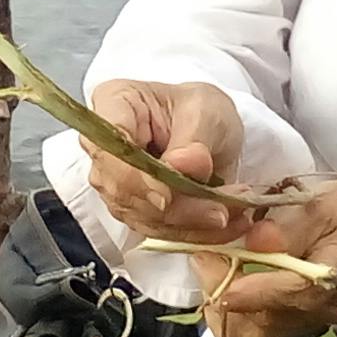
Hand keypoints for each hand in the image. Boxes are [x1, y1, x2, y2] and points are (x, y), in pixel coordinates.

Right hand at [80, 79, 249, 243]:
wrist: (212, 129)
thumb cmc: (201, 109)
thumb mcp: (208, 110)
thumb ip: (195, 137)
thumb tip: (183, 165)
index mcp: (114, 104)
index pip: (108, 148)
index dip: (133, 178)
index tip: (168, 196)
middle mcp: (105, 147)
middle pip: (123, 190)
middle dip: (174, 208)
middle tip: (219, 210)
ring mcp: (116, 181)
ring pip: (142, 216)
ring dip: (189, 224)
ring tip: (230, 213)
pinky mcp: (135, 208)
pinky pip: (159, 231)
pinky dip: (194, 232)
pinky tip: (224, 225)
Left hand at [193, 179, 336, 336]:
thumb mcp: (328, 203)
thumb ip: (292, 224)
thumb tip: (256, 241)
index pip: (297, 292)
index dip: (256, 289)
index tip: (219, 273)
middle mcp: (323, 311)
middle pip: (263, 325)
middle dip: (222, 291)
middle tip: (205, 251)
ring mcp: (307, 326)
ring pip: (251, 336)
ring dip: (219, 304)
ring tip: (211, 263)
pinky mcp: (292, 331)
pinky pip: (251, 335)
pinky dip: (226, 313)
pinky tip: (222, 280)